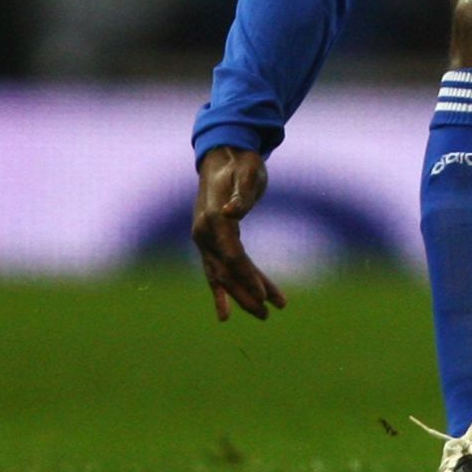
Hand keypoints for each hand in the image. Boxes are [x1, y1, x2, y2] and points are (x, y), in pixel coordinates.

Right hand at [192, 146, 286, 321]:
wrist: (223, 156)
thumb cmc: (241, 164)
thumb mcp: (248, 172)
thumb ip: (242, 193)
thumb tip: (232, 211)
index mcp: (214, 218)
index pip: (232, 255)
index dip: (247, 275)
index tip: (264, 295)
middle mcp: (204, 233)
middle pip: (226, 271)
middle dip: (246, 294)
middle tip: (268, 313)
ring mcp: (204, 240)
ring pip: (223, 275)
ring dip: (242, 295)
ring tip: (265, 314)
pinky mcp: (210, 242)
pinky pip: (216, 271)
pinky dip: (223, 291)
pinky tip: (226, 313)